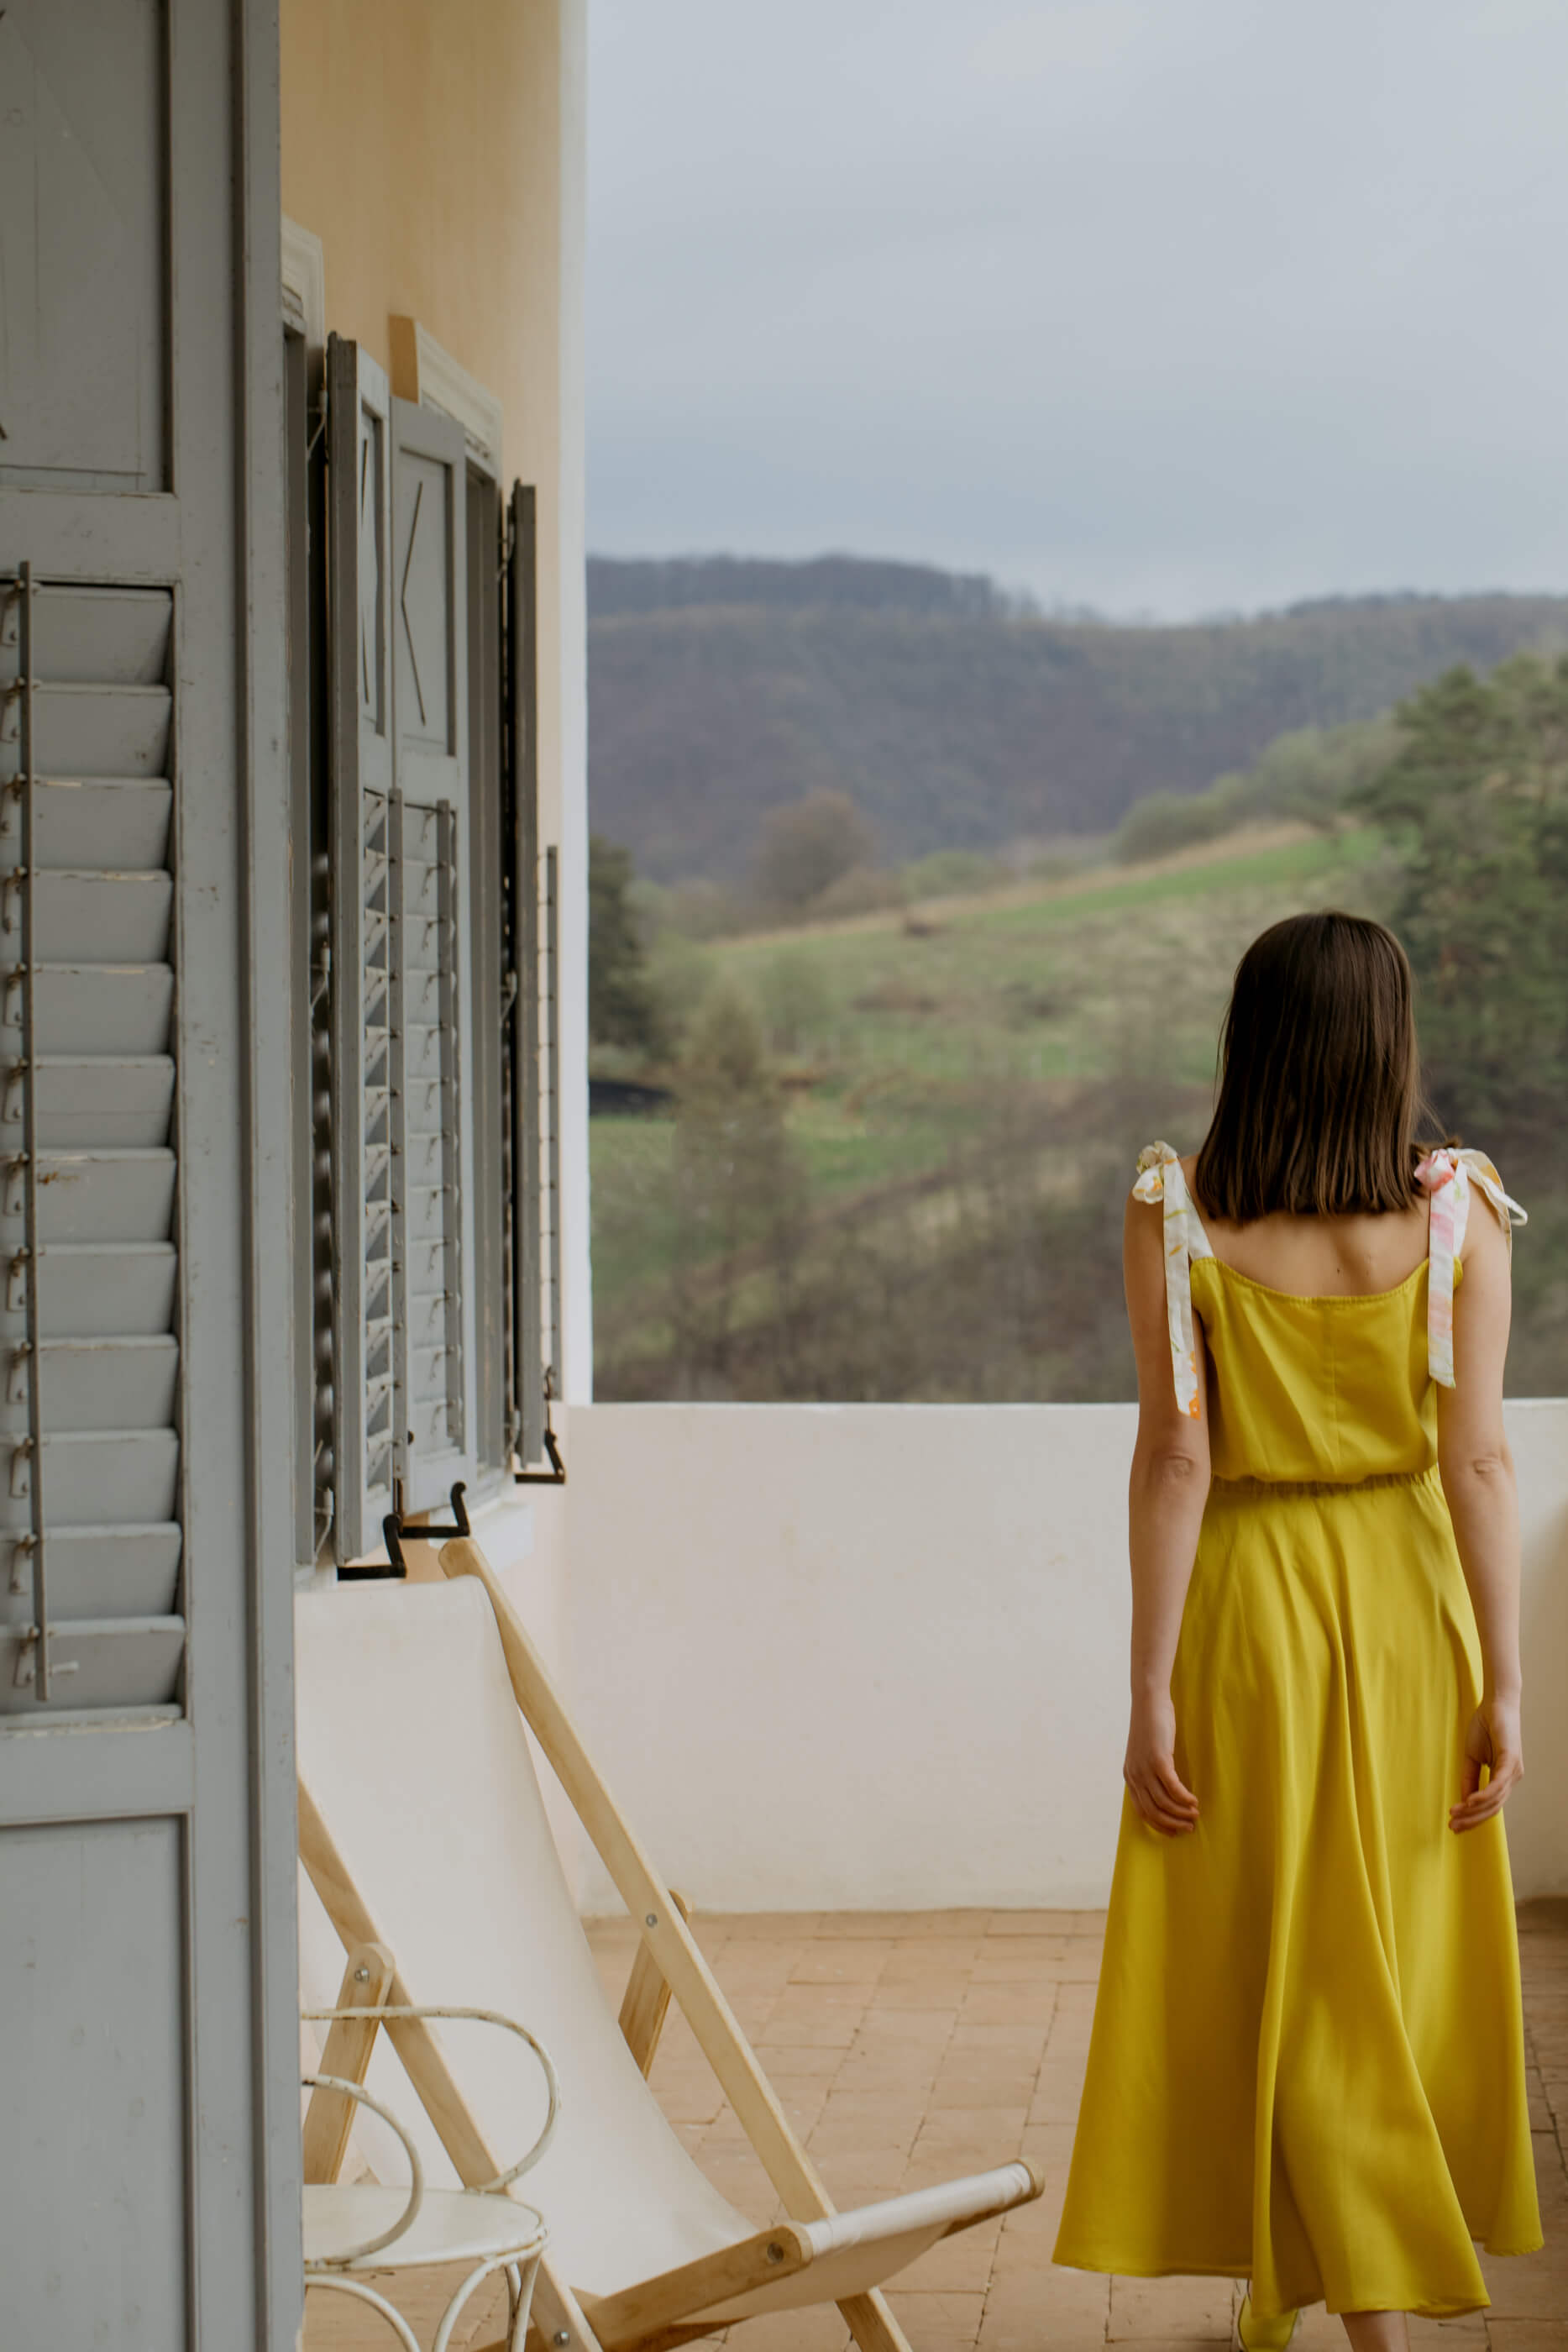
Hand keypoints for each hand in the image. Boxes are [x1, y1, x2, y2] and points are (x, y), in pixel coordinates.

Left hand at [1124, 1690, 1198, 1835]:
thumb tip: (1166, 1791)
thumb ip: (1151, 1771)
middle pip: (1153, 1811)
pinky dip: (1184, 1799)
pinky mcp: (1158, 1760)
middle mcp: (1134, 1776)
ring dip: (1181, 1813)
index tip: (1173, 1832)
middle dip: (1172, 1824)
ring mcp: (1145, 1768)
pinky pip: (1173, 1788)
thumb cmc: (1152, 1726)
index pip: (1142, 1811)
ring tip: (1195, 1816)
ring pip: (1163, 1803)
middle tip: (1189, 1828)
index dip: (1159, 1825)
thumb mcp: (1146, 1753)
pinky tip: (1194, 1801)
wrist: (1149, 1702)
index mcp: (1130, 1776)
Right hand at [1449, 1693, 1523, 1832]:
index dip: (1473, 1818)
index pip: (1490, 1806)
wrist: (1495, 1703)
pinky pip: (1497, 1785)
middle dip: (1471, 1820)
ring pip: (1495, 1800)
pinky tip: (1469, 1802)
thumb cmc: (1485, 1727)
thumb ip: (1470, 1779)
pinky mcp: (1511, 1761)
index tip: (1454, 1826)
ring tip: (1455, 1815)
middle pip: (1493, 1808)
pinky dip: (1483, 1795)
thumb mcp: (1472, 1757)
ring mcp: (1514, 1771)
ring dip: (1474, 1810)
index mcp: (1504, 1778)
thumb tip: (1465, 1802)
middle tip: (1452, 1826)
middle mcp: (1512, 1778)